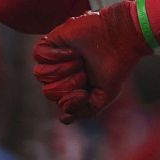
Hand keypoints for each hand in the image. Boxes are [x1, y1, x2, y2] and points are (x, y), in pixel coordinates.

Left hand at [33, 2, 151, 122]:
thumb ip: (84, 111)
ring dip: (62, 70)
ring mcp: (56, 57)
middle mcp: (63, 73)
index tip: (84, 93)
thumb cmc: (115, 67)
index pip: (58, 101)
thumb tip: (64, 119)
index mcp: (74, 87)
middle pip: (48, 91)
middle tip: (84, 73)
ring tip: (79, 61)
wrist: (120, 40)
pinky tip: (73, 52)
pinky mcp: (52, 41)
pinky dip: (57, 56)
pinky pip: (39, 55)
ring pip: (40, 74)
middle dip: (67, 84)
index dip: (69, 100)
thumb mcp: (103, 96)